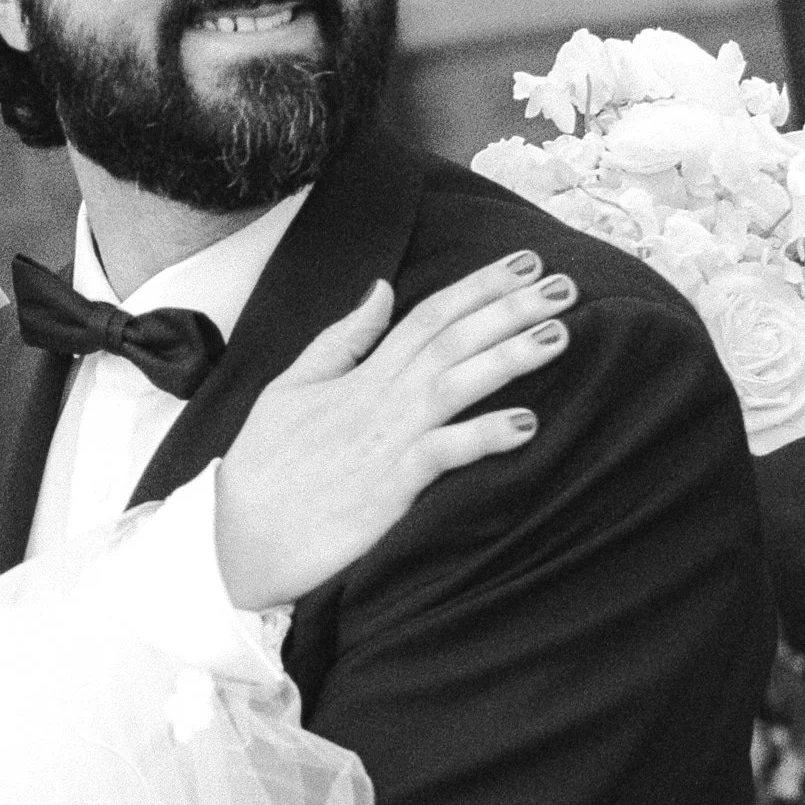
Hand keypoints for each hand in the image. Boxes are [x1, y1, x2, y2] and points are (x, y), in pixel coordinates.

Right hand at [214, 250, 573, 608]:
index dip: (478, 286)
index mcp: (360, 376)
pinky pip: (441, 456)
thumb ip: (340, 340)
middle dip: (509, 307)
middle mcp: (380, 401)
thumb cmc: (265, 469)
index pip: (427, 316)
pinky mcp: (389, 490)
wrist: (239, 542)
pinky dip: (481, 438)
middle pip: (452, 340)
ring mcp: (386, 443)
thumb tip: (380, 289)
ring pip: (455, 385)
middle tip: (565, 283)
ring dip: (509, 357)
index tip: (525, 262)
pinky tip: (525, 425)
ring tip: (560, 334)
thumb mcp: (290, 389)